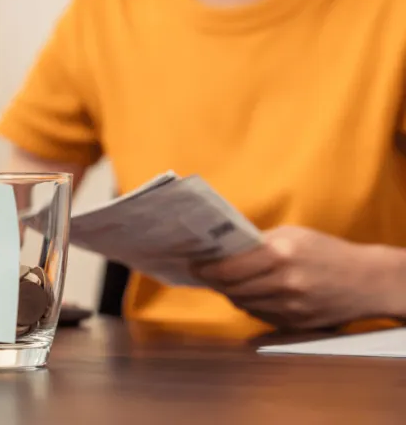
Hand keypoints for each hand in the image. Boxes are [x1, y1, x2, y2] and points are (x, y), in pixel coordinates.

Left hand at [193, 226, 386, 329]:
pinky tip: (251, 293)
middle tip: (202, 272)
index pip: (227, 268)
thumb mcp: (292, 235)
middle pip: (230, 288)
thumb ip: (256, 243)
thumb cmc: (325, 251)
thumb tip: (219, 248)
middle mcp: (283, 282)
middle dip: (212, 281)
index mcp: (280, 254)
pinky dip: (250, 304)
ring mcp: (290, 307)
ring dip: (229, 293)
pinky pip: (259, 315)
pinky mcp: (294, 323)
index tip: (192, 263)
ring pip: (242, 303)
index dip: (204, 268)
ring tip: (224, 281)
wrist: (366, 281)